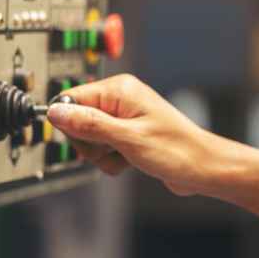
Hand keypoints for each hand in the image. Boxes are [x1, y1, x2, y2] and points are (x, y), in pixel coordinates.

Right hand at [44, 74, 226, 195]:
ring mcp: (123, 118)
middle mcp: (120, 100)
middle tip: (114, 149)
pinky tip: (131, 162)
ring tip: (127, 156)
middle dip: (90, 144)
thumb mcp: (127, 138)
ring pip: (89, 140)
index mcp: (119, 89)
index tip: (89, 140)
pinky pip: (104, 150)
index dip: (72, 124)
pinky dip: (113, 160)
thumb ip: (89, 124)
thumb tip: (56, 112)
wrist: (202, 168)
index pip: (71, 99)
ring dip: (103, 156)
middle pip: (77, 122)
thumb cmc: (175, 149)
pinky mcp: (127, 135)